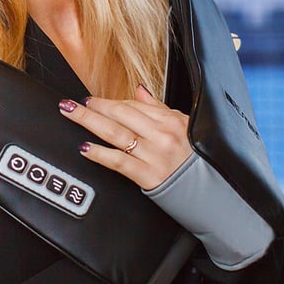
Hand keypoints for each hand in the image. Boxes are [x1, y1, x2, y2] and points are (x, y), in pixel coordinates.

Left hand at [58, 85, 192, 190]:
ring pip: (115, 133)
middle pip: (121, 114)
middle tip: (73, 103)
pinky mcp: (148, 175)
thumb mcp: (184, 127)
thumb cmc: (197, 160)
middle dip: (94, 106)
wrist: (211, 193)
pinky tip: (84, 148)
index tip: (93, 100)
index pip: (134, 105)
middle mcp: (162, 134)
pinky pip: (118, 161)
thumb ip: (159, 109)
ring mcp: (154, 155)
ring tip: (71, 114)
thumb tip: (139, 90)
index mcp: (170, 120)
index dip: (110, 102)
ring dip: (89, 121)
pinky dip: (99, 153)